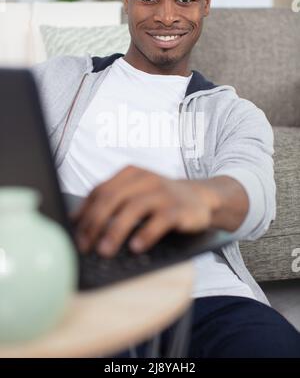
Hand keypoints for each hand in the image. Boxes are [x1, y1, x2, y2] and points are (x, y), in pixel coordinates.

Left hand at [72, 165, 220, 256]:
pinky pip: (160, 221)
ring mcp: (163, 192)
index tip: (73, 235)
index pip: (100, 191)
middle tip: (84, 247)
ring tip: (104, 251)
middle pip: (112, 198)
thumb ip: (110, 202)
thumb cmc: (159, 199)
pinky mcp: (179, 208)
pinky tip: (135, 248)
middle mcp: (145, 179)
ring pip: (134, 208)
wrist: (200, 197)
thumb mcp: (135, 194)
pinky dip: (146, 234)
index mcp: (130, 173)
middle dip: (94, 223)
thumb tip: (75, 224)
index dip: (84, 213)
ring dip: (115, 231)